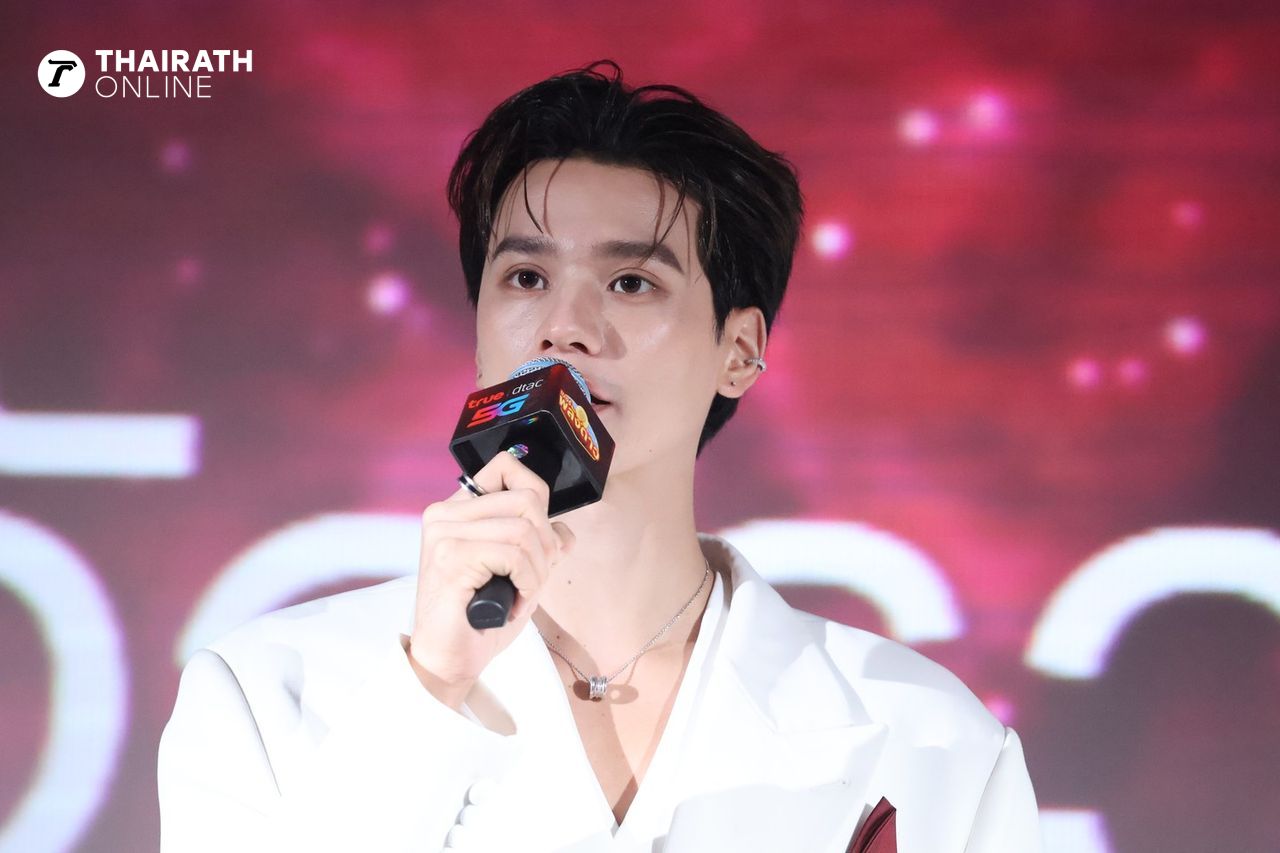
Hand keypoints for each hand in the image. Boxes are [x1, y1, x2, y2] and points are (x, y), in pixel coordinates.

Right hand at [407, 449, 574, 709]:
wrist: (450, 660)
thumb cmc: (480, 619)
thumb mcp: (517, 574)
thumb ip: (537, 546)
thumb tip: (563, 531)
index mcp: (457, 510)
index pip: (505, 466)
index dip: (537, 495)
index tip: (538, 538)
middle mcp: (444, 513)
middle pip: (526, 499)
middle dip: (546, 543)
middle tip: (534, 578)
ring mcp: (444, 533)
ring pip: (524, 529)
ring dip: (538, 569)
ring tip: (523, 594)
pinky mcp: (450, 556)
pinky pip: (514, 553)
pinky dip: (527, 582)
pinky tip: (514, 603)